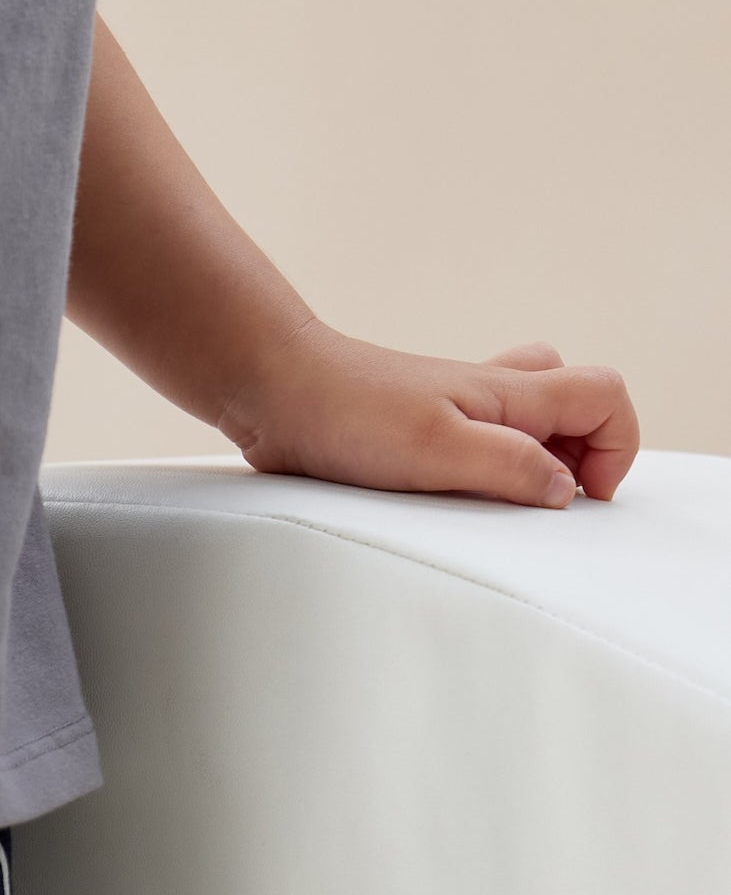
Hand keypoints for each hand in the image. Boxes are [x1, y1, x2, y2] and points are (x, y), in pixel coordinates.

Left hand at [224, 324, 639, 509]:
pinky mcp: (424, 429)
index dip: (616, 449)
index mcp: (511, 393)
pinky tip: (449, 498)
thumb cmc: (349, 415)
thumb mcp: (439, 450)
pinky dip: (484, 468)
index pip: (605, 397)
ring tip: (494, 502)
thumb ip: (510, 466)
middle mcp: (493, 395)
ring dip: (532, 464)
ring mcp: (460, 409)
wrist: (277, 392)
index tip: (581, 497)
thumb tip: (563, 489)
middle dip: (580, 457)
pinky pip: (479, 440)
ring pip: (530, 422)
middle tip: (540, 502)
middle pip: (577, 408)